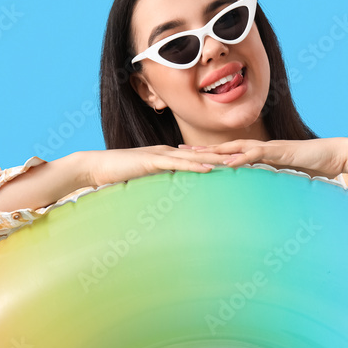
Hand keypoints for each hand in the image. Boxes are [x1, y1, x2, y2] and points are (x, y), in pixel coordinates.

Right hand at [79, 145, 234, 187]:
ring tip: (238, 161)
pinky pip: (179, 164)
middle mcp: (168, 152)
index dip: (219, 157)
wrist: (98, 167)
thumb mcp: (145, 180)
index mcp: (168, 156)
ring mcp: (161, 155)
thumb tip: (172, 194)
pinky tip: (211, 168)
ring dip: (217, 158)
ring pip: (196, 156)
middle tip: (249, 156)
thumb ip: (159, 183)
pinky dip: (196, 165)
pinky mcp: (153, 162)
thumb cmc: (119, 175)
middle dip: (226, 154)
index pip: (199, 155)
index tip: (239, 159)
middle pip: (203, 152)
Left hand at [177, 138, 347, 179]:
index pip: (231, 152)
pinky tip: (226, 163)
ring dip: (215, 151)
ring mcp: (270, 148)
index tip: (191, 156)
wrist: (337, 155)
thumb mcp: (288, 178)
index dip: (211, 153)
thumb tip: (265, 195)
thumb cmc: (315, 166)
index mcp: (262, 153)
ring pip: (236, 147)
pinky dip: (240, 158)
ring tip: (194, 153)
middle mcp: (262, 147)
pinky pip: (256, 154)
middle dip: (203, 148)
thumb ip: (275, 183)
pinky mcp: (280, 152)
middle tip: (179, 150)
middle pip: (226, 147)